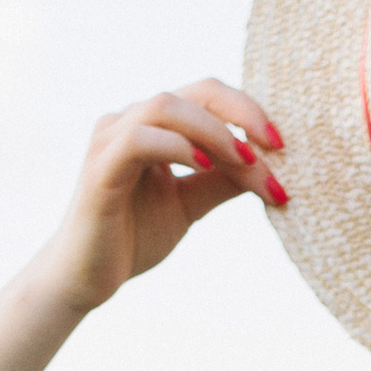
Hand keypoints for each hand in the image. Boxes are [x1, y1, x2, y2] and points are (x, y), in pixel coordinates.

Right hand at [44, 79, 285, 312]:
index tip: (283, 145)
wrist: (87, 278)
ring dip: (215, 131)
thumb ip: (223, 181)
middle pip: (197, 91)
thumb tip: (270, 165)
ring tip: (246, 161)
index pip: (210, 97)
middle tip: (276, 145)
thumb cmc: (133, 237)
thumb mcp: (191, 203)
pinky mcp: (99, 167)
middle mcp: (130, 120)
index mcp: (155, 125)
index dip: (249, 112)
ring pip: (168, 106)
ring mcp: (110, 139)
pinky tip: (206, 167)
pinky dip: (179, 147)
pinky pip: (140, 139)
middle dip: (243, 113)